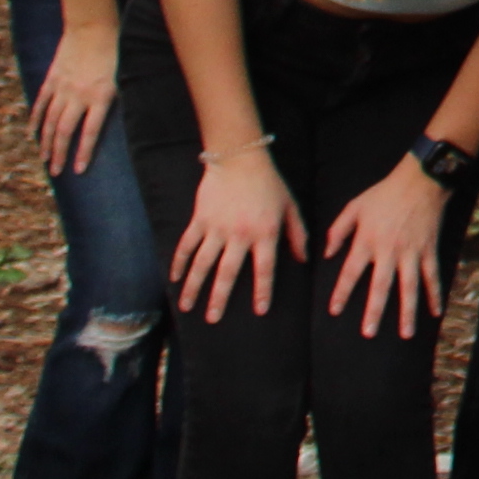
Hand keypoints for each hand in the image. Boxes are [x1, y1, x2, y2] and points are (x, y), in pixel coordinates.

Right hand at [30, 17, 121, 178]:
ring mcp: (62, 87)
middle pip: (64, 131)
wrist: (93, 25)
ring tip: (44, 159)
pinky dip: (35, 119)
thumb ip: (118, 100)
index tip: (78, 171)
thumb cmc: (116, 51)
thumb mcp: (125, 76)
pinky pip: (41, 103)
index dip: (83, 153)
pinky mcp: (52, 79)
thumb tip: (123, 121)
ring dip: (46, 142)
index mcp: (100, 96)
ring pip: (49, 121)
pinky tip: (32, 133)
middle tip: (55, 172)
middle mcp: (78, 95)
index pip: (90, 132)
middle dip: (59, 154)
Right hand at [169, 142, 295, 319]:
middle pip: (228, 273)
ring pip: (202, 263)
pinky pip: (187, 245)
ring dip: (194, 287)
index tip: (260, 311)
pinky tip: (174, 279)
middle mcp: (240, 234)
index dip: (263, 291)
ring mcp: (217, 228)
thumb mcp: (290, 207)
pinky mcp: (200, 220)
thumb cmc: (270, 184)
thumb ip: (297, 234)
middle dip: (219, 298)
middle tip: (213, 319)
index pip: (265, 269)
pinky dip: (179, 263)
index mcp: (265, 233)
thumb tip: (303, 260)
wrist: (240, 158)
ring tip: (186, 308)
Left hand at [323, 157, 455, 342]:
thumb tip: (326, 254)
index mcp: (367, 241)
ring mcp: (411, 252)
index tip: (334, 311)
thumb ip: (338, 231)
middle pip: (381, 286)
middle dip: (374, 311)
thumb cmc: (384, 193)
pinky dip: (435, 294)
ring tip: (405, 333)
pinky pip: (432, 276)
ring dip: (407, 311)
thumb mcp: (354, 206)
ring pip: (409, 287)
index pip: (351, 272)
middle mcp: (389, 250)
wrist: (420, 180)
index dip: (341, 292)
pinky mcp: (428, 250)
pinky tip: (436, 312)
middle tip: (368, 333)